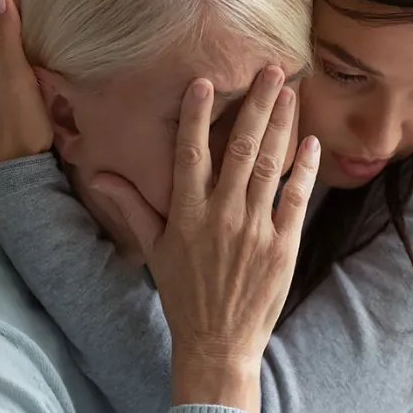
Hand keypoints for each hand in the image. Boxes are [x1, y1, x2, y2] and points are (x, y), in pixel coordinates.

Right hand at [93, 67, 319, 412]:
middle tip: (272, 69)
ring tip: (291, 92)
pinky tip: (310, 142)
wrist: (218, 342)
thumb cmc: (184, 296)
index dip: (198, 114)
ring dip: (283, 125)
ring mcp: (255, 229)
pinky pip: (295, 198)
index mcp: (186, 214)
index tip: (207, 81)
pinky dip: (304, 169)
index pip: (191, 152)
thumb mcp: (155, 251)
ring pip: (271, 165)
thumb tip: (101, 175)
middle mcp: (221, 215)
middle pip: (241, 148)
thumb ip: (133, 207)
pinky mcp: (283, 245)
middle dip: (257, 104)